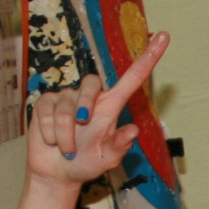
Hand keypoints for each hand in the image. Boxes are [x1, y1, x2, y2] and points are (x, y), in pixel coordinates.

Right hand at [25, 33, 167, 189]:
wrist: (57, 173)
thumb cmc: (87, 163)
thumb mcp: (106, 158)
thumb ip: (118, 146)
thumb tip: (133, 131)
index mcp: (111, 106)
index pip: (133, 77)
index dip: (148, 57)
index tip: (164, 36)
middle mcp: (90, 97)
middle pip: (91, 82)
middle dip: (85, 105)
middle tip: (83, 125)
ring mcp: (66, 98)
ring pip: (65, 108)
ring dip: (66, 135)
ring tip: (68, 149)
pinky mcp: (45, 103)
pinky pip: (47, 113)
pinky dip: (50, 134)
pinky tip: (52, 142)